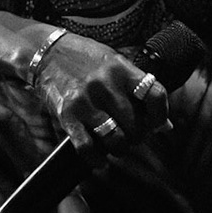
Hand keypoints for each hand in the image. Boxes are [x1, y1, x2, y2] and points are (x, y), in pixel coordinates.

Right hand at [29, 31, 170, 161]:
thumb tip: (164, 125)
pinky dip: (96, 159)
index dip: (160, 115)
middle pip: (136, 124)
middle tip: (132, 134)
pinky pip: (87, 147)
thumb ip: (138, 89)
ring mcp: (86, 101)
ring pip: (116, 139)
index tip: (157, 123)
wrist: (47, 53)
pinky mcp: (67, 115)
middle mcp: (106, 84)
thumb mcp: (116, 64)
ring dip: (120, 148)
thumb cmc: (86, 59)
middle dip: (138, 136)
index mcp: (122, 68)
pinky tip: (99, 159)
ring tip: (117, 144)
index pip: (155, 95)